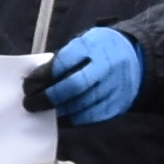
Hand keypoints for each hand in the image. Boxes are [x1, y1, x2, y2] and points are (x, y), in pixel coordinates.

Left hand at [28, 27, 145, 123]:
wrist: (136, 56)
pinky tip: (61, 117)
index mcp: (94, 45)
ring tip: (42, 110)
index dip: (43, 75)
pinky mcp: (120, 103)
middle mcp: (108, 66)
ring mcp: (116, 86)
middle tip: (30, 103)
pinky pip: (94, 116)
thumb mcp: (82, 44)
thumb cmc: (98, 51)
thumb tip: (34, 80)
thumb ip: (61, 60)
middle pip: (74, 86)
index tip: (27, 84)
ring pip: (83, 104)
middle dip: (49, 97)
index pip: (65, 62)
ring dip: (58, 110)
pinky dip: (74, 119)